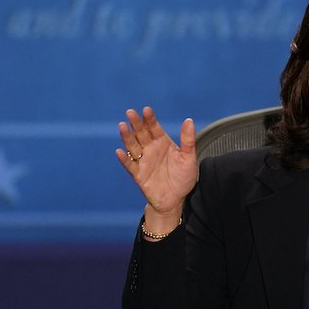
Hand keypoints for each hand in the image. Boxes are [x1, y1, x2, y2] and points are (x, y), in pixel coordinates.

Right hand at [117, 107, 197, 225]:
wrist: (177, 199)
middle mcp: (151, 149)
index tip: (146, 110)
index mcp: (162, 143)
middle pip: (141, 134)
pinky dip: (124, 159)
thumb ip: (188, 140)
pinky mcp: (139, 174)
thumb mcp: (189, 157)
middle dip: (136, 123)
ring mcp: (143, 161)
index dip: (150, 119)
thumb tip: (189, 120)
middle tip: (130, 112)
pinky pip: (130, 165)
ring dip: (127, 137)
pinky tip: (119, 151)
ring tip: (122, 126)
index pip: (154, 128)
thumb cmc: (183, 177)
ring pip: (133, 146)